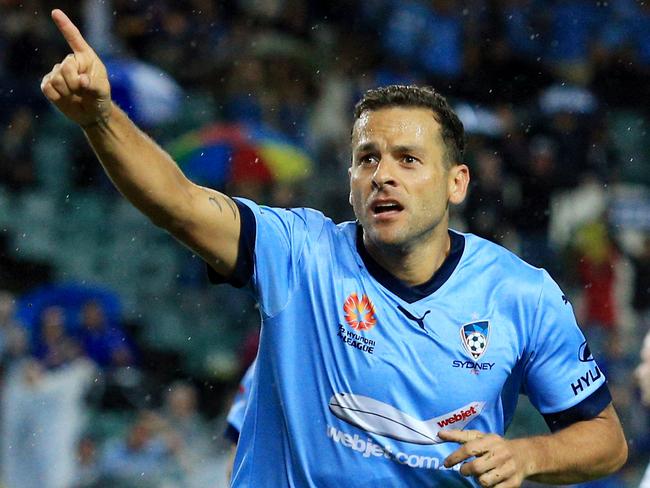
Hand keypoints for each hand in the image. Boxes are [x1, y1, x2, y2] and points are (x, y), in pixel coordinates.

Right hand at [40, 9, 111, 127]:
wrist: (92, 114)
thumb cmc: (100, 98)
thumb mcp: (103, 91)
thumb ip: (94, 85)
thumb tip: (81, 81)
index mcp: (86, 57)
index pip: (75, 39)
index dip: (65, 26)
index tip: (55, 13)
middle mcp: (70, 61)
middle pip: (65, 67)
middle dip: (74, 83)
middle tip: (83, 91)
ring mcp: (57, 72)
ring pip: (56, 79)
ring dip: (67, 92)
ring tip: (76, 95)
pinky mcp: (48, 84)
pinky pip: (47, 88)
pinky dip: (57, 97)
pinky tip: (65, 98)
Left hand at [440, 429, 528, 487]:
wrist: (524, 455)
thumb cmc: (495, 445)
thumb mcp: (479, 437)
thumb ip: (459, 436)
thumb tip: (439, 434)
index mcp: (490, 441)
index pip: (469, 448)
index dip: (455, 457)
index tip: (446, 464)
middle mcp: (500, 454)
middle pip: (476, 467)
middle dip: (466, 470)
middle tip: (465, 470)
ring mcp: (508, 469)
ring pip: (484, 481)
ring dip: (477, 480)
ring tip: (479, 475)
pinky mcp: (513, 483)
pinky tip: (489, 481)